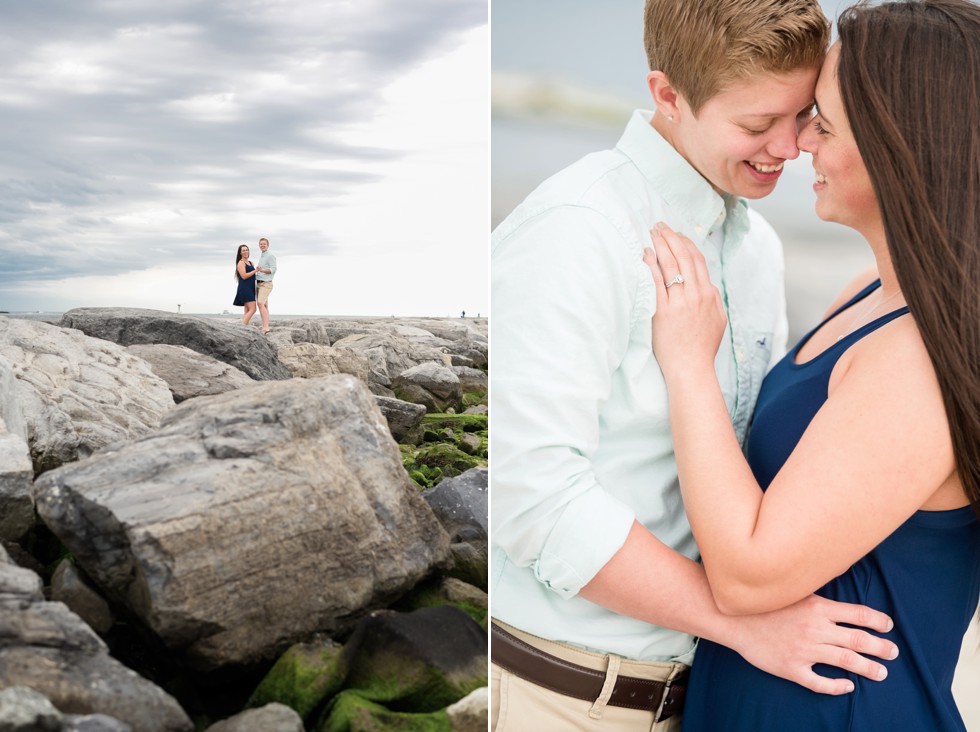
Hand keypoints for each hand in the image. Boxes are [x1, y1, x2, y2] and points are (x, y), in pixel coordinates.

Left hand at [643, 223, 726, 382]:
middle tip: (660, 225)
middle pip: (685, 256)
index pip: (698, 260)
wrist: (691, 369)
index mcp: (709, 294)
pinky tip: (644, 254)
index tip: (676, 234)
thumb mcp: (717, 320)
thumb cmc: (701, 348)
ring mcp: (680, 303)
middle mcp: (696, 295)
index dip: (686, 243)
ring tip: (651, 233)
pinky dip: (650, 265)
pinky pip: (656, 282)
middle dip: (671, 237)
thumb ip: (712, 299)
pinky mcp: (663, 312)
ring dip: (660, 245)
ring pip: (671, 265)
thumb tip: (707, 285)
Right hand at [725, 594, 897, 694]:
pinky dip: (838, 686)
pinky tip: (847, 685)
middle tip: (893, 653)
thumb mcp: (792, 590)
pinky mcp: (793, 668)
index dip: (878, 621)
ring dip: (868, 668)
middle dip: (881, 647)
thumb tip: (838, 581)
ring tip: (881, 673)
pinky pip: (821, 682)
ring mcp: (805, 650)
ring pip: (846, 661)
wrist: (732, 618)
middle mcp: (815, 629)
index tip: (889, 626)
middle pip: (859, 640)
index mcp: (817, 607)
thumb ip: (816, 591)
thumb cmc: (763, 603)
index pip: (858, 614)